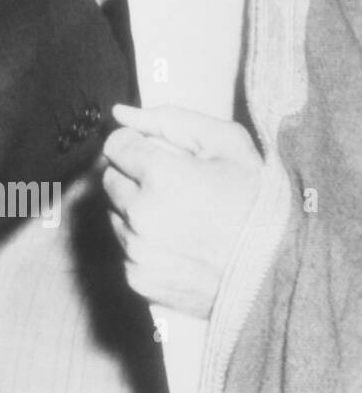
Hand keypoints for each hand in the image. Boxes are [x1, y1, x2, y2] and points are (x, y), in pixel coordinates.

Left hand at [101, 104, 264, 318]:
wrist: (281, 272)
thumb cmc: (259, 205)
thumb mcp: (228, 145)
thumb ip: (170, 120)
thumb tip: (122, 113)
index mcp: (161, 177)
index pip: (116, 145)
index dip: (135, 144)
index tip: (153, 152)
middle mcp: (142, 215)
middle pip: (110, 179)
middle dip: (134, 177)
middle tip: (171, 186)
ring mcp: (138, 250)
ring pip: (115, 215)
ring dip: (136, 210)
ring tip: (179, 217)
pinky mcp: (139, 279)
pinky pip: (125, 249)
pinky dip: (143, 244)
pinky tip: (178, 244)